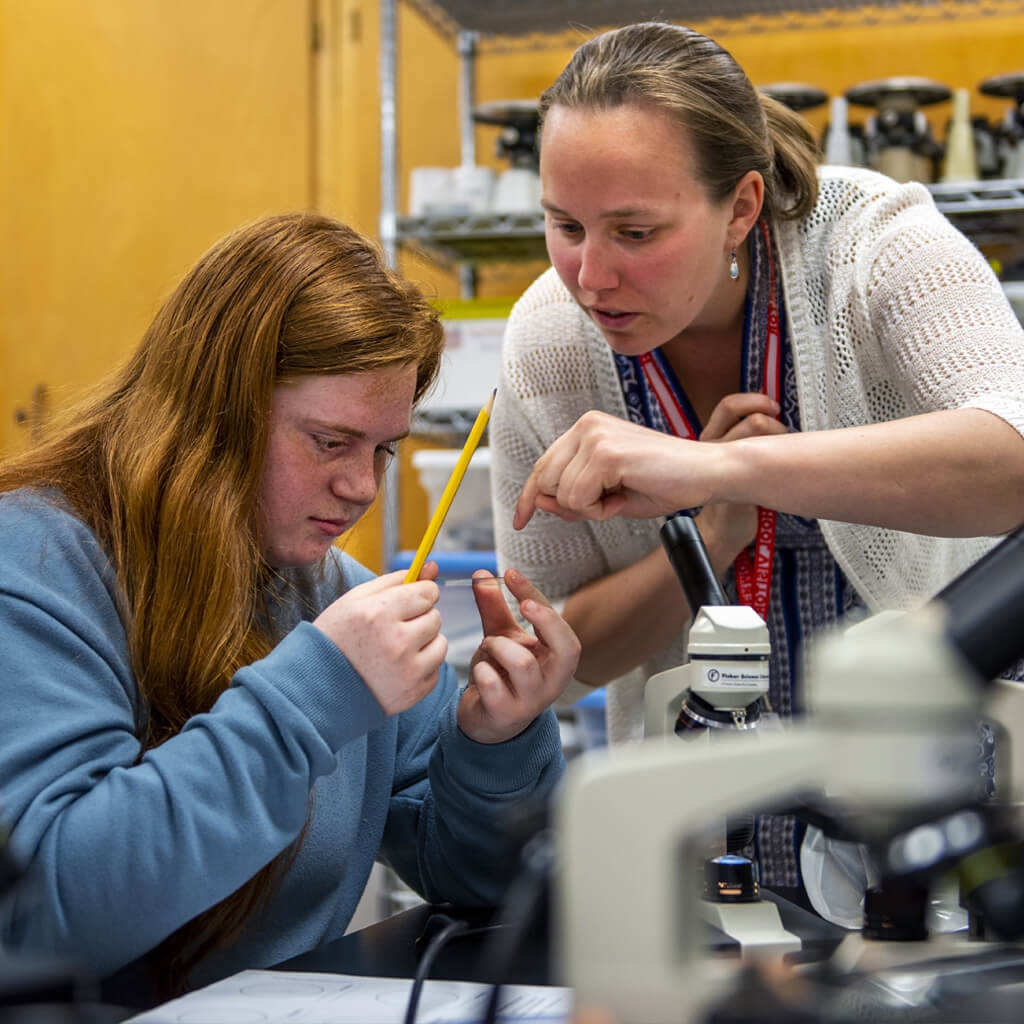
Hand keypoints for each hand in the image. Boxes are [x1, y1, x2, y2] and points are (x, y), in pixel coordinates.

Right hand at [313, 565, 447, 715]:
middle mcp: (396, 641)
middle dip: (419, 618)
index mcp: (379, 613)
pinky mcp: (414, 692)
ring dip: (424, 643)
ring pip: (440, 643)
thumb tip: (431, 567)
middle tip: (394, 628)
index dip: (420, 594)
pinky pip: (435, 669)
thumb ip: (395, 580)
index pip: (427, 592)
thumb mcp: (356, 600)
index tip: (411, 600)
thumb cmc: (336, 637)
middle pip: (435, 617)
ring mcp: (407, 670)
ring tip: (396, 649)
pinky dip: (421, 666)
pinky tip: (397, 668)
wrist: (318, 687)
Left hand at [457, 568, 580, 743]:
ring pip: (523, 663)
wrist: (487, 719)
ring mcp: (532, 701)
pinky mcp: (506, 714)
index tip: (511, 574)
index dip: (536, 595)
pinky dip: (481, 669)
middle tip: (523, 605)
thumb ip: (494, 608)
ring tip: (488, 646)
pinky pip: (493, 684)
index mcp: (557, 659)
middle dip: (545, 620)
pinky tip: (480, 670)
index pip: (559, 624)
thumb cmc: (502, 674)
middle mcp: (553, 681)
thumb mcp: (501, 637)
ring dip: (498, 646)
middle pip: (568, 648)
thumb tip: (481, 573)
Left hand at [514, 411, 707, 527]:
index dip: (530, 496)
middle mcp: (586, 425)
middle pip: (546, 481)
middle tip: (611, 504)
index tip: (521, 520)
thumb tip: (538, 502)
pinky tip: (625, 498)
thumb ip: (573, 497)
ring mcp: (594, 436)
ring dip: (591, 509)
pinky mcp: (605, 452)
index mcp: (587, 428)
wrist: (709, 473)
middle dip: (573, 506)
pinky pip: (578, 498)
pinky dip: (600, 511)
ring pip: (561, 494)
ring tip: (623, 496)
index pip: (544, 466)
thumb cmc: (666, 483)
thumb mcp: (610, 495)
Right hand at [697, 393, 785, 560]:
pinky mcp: (737, 487)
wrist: (721, 530)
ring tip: (779, 459)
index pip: (729, 405)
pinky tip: (780, 478)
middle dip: (778, 428)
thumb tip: (768, 413)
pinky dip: (783, 467)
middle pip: (755, 420)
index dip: (755, 400)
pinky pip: (768, 468)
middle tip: (780, 439)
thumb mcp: (732, 458)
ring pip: (764, 441)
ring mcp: (725, 468)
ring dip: (783, 445)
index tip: (771, 407)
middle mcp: (714, 449)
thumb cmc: (732, 494)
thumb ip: (742, 434)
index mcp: (711, 438)